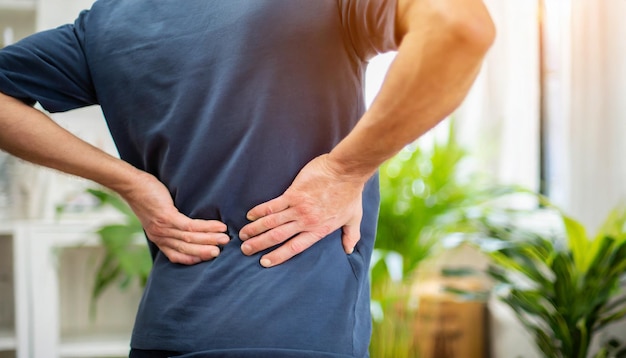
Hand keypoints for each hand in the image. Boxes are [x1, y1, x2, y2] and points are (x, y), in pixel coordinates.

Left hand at [121, 172, 229, 264]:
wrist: (132, 186)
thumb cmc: (146, 197)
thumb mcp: (156, 217)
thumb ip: (169, 225)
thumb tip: (189, 227)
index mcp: (158, 239)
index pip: (177, 256)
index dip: (193, 259)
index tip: (208, 258)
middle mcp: (160, 237)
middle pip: (187, 250)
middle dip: (206, 252)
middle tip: (221, 252)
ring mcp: (164, 228)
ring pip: (191, 238)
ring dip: (210, 239)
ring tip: (224, 239)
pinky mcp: (167, 217)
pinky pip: (191, 226)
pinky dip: (207, 227)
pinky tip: (218, 226)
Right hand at [238, 154, 365, 267]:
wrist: (346, 171)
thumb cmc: (351, 193)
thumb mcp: (354, 218)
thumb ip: (350, 235)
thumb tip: (349, 250)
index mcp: (318, 230)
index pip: (294, 248)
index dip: (278, 256)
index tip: (264, 262)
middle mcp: (305, 222)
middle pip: (277, 237)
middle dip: (259, 245)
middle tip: (245, 250)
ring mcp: (298, 208)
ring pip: (271, 222)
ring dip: (255, 230)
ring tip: (243, 235)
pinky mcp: (293, 194)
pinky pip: (272, 205)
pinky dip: (259, 211)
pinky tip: (250, 215)